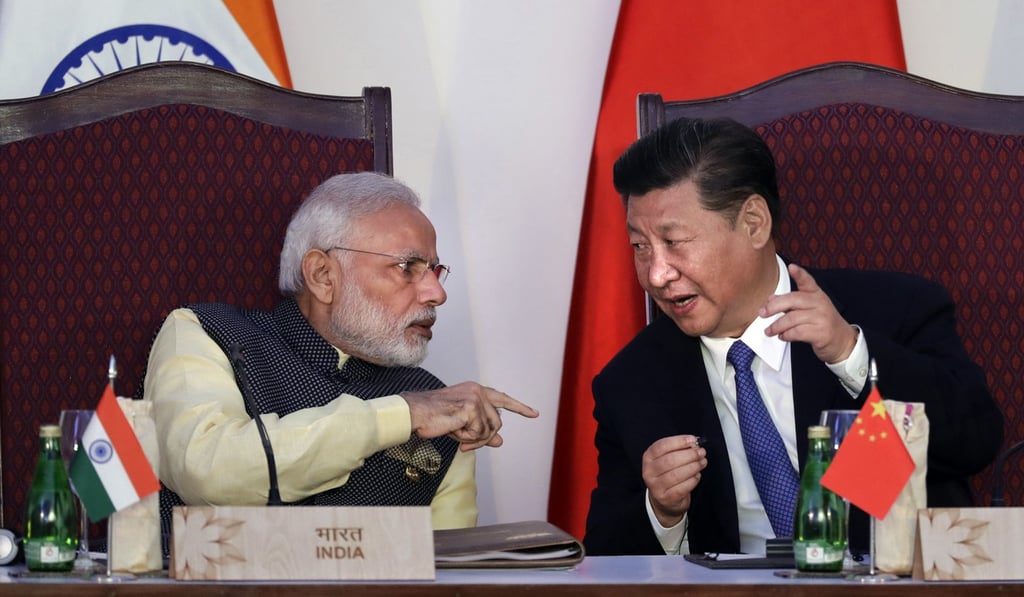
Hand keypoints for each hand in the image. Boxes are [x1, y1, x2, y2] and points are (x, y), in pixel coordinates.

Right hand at [402, 382, 538, 450]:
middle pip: (497, 422)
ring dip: (474, 439)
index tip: (534, 414)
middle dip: (483, 437)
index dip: (519, 407)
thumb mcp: (462, 426)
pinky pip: (479, 433)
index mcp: (475, 390)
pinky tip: (454, 431)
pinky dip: (466, 438)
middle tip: (466, 443)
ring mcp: (475, 398)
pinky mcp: (471, 408)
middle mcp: (478, 391)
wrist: (414, 413)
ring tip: (456, 434)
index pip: (502, 398)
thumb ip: (482, 431)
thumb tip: (500, 441)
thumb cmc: (433, 418)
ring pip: (489, 430)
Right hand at [642, 435, 705, 526]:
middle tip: (701, 452)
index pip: (661, 446)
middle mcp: (649, 471)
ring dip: (693, 467)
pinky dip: (692, 480)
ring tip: (702, 462)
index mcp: (648, 457)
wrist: (663, 500)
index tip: (693, 440)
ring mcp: (656, 486)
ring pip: (676, 474)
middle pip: (670, 460)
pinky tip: (697, 475)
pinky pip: (682, 488)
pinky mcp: (666, 498)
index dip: (678, 441)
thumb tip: (694, 443)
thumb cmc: (668, 474)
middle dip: (689, 455)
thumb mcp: (668, 458)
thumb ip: (679, 449)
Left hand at [761, 263, 857, 363]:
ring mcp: (822, 318)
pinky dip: (786, 335)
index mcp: (816, 295)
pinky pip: (797, 332)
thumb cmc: (822, 323)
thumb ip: (790, 303)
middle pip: (793, 300)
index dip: (799, 274)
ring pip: (792, 318)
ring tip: (770, 330)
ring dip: (777, 326)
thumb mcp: (808, 309)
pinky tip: (782, 336)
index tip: (792, 267)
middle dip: (774, 307)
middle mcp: (820, 303)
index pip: (808, 281)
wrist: (842, 341)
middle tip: (763, 313)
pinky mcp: (821, 333)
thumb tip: (770, 299)